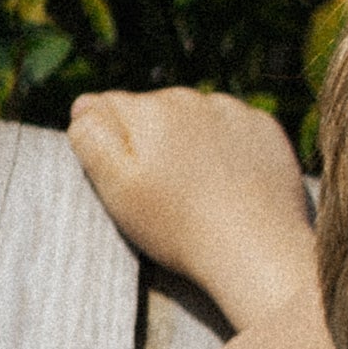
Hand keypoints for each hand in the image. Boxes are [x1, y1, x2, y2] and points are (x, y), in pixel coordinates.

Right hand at [67, 87, 314, 315]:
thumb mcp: (117, 189)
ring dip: (189, 141)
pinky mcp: (264, 129)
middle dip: (150, 140)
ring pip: (194, 117)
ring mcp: (233, 111)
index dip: (108, 141)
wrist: (256, 250)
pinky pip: (233, 128)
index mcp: (149, 110)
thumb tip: (83, 105)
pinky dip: (227, 147)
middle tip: (162, 191)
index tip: (124, 176)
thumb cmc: (178, 226)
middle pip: (153, 110)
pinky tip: (228, 182)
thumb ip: (92, 139)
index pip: (108, 106)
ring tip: (196, 189)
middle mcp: (191, 98)